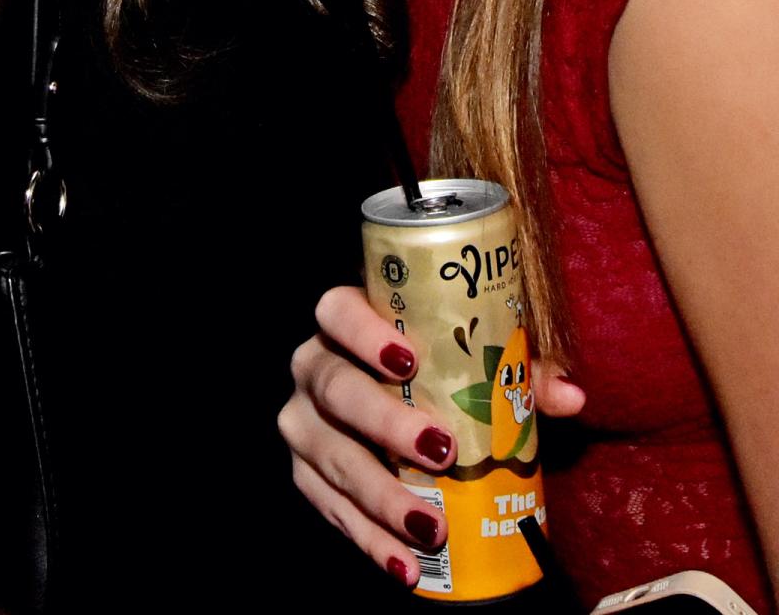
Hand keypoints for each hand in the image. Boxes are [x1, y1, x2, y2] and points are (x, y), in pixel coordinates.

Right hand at [279, 286, 585, 587]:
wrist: (391, 413)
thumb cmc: (436, 376)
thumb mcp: (473, 366)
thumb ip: (518, 373)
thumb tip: (571, 395)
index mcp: (346, 324)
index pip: (336, 310)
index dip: (363, 332)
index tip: (408, 361)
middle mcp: (314, 367)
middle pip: (335, 387)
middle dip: (385, 423)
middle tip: (440, 451)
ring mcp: (304, 422)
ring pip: (331, 456)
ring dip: (381, 496)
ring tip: (432, 528)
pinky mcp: (305, 474)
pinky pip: (330, 509)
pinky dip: (369, 540)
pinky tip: (406, 565)